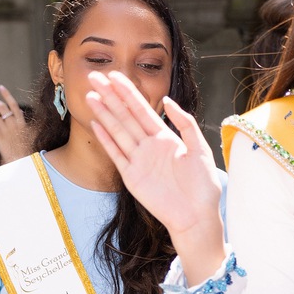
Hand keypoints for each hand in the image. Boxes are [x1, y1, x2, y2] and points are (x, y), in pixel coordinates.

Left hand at [0, 84, 32, 162]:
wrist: (20, 161)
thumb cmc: (24, 149)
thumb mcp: (29, 135)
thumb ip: (24, 124)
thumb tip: (21, 114)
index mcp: (22, 122)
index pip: (14, 105)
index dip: (7, 95)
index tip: (1, 87)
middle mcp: (14, 124)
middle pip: (2, 107)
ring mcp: (6, 130)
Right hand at [86, 71, 224, 270]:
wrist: (196, 217)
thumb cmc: (203, 187)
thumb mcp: (201, 151)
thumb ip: (186, 124)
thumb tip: (168, 101)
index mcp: (167, 138)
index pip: (143, 110)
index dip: (128, 93)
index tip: (115, 76)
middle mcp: (150, 146)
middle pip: (126, 117)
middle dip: (111, 97)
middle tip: (94, 78)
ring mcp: (139, 161)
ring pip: (118, 132)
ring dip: (104, 114)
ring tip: (90, 96)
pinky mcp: (132, 177)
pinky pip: (116, 154)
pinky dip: (106, 139)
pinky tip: (95, 124)